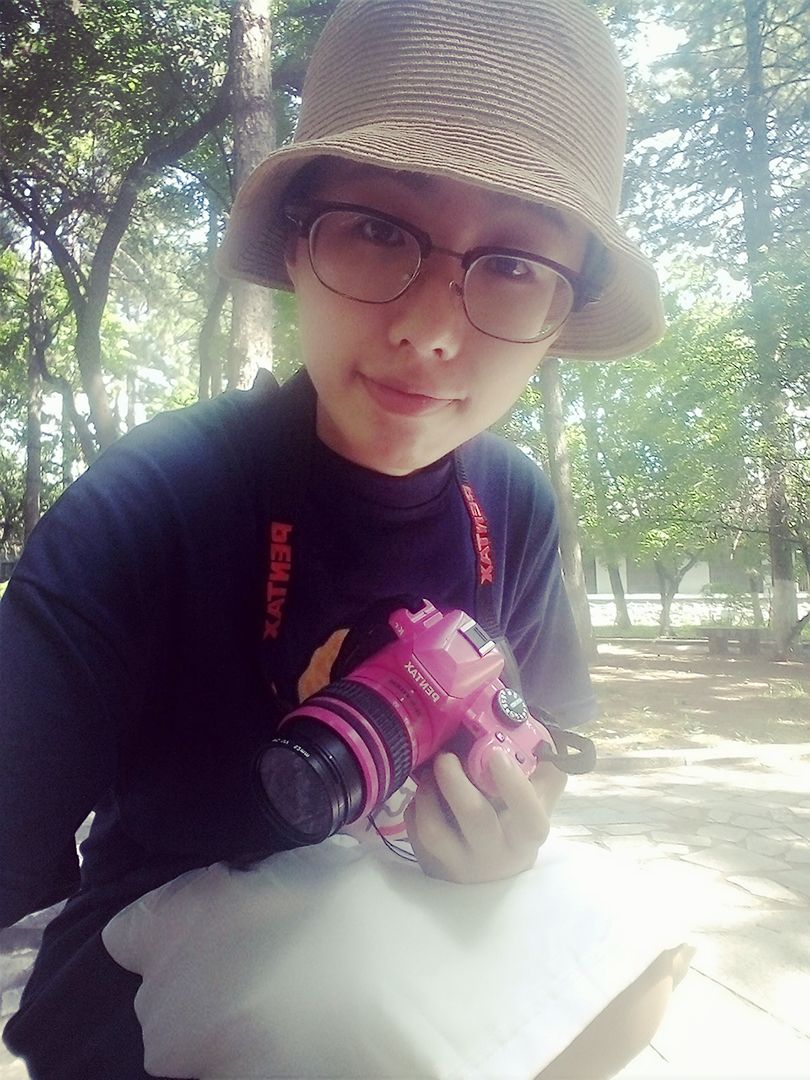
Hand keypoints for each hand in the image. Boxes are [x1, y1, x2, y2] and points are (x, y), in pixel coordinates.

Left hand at [403, 749, 566, 883]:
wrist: (495, 863)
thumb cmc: (517, 820)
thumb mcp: (539, 798)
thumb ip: (543, 769)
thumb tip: (533, 736)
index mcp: (526, 837)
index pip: (528, 817)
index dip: (514, 786)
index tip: (496, 754)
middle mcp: (495, 857)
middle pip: (474, 818)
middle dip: (455, 780)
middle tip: (445, 755)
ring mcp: (460, 865)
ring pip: (434, 829)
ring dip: (427, 792)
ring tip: (430, 771)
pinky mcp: (432, 866)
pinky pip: (415, 832)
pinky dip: (416, 806)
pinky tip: (426, 793)